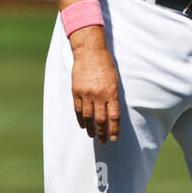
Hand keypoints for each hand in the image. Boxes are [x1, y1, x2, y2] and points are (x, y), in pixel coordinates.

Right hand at [69, 27, 120, 142]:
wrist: (89, 51)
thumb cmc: (106, 64)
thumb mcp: (115, 79)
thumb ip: (114, 96)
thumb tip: (113, 113)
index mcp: (111, 92)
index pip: (114, 117)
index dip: (114, 130)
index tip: (114, 138)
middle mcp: (99, 95)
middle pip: (101, 120)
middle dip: (102, 133)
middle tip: (103, 141)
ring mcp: (86, 94)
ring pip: (88, 117)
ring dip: (90, 128)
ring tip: (92, 135)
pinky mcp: (76, 91)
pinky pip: (77, 109)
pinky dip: (80, 119)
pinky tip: (83, 125)